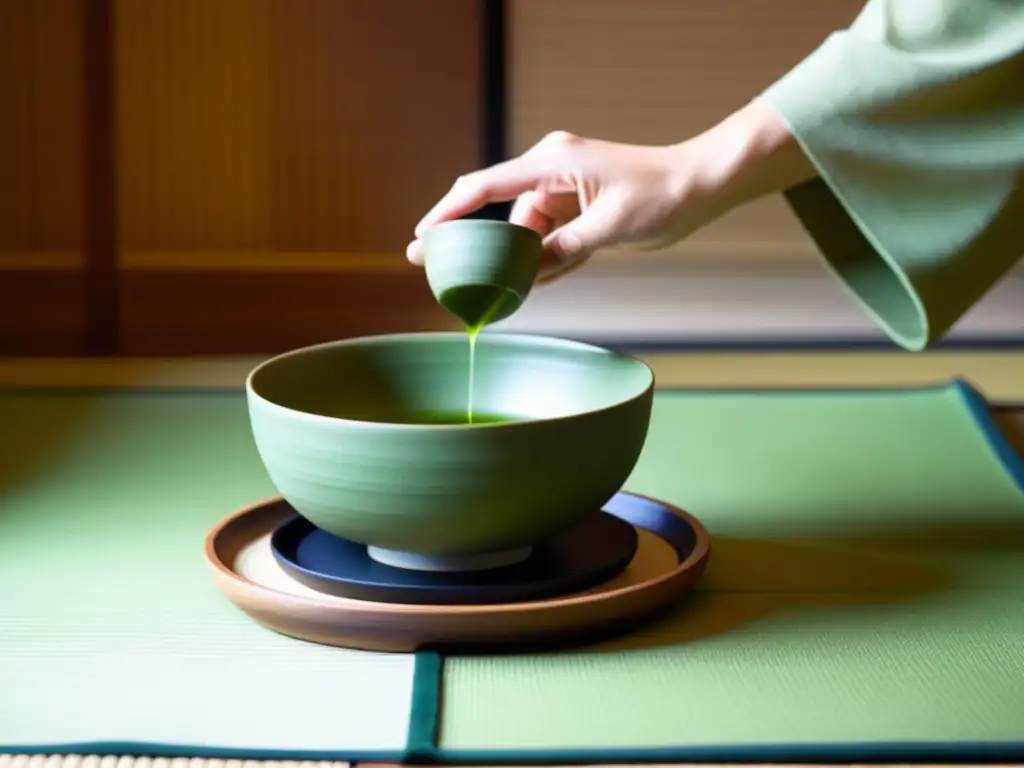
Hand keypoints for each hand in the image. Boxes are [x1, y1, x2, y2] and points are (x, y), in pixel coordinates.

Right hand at [406, 99, 814, 282]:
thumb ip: (563, 248)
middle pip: (502, 212)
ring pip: (527, 230)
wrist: (701, 186)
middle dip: (480, 243)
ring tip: (512, 290)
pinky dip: (546, 258)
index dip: (449, 211)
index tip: (421, 235)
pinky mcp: (580, 206)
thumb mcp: (609, 226)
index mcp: (553, 162)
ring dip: (523, 260)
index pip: (485, 187)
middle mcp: (553, 170)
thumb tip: (526, 273)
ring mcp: (566, 189)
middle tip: (445, 271)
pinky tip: (536, 282)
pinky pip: (551, 236)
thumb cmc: (662, 194)